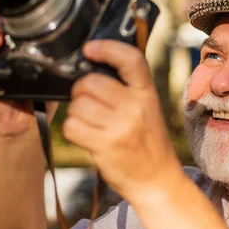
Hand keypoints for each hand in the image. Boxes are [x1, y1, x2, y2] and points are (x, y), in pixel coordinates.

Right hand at [0, 1, 56, 139]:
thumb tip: (74, 32)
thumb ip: (56, 48)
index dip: (6, 3)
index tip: (16, 3)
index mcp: (17, 39)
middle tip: (4, 15)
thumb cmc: (41, 94)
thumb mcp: (52, 66)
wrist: (27, 123)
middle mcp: (0, 44)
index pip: (6, 12)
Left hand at [62, 40, 181, 201]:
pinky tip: (85, 135)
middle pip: (90, 82)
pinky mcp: (105, 145)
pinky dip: (72, 130)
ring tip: (89, 122)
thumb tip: (91, 66)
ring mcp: (121, 126)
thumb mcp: (147, 108)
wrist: (157, 180)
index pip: (130, 59)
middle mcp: (136, 106)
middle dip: (80, 91)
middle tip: (87, 101)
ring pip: (78, 104)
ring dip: (75, 112)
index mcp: (147, 93)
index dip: (107, 48)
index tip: (89, 49)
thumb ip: (128, 88)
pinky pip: (72, 126)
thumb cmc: (147, 142)